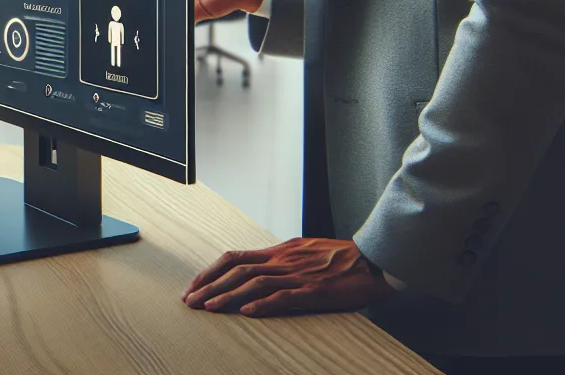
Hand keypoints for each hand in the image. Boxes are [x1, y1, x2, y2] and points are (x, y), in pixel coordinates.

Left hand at [183, 237, 396, 316]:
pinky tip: (247, 312)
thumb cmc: (342, 258)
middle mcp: (284, 260)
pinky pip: (285, 297)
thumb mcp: (305, 252)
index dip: (212, 272)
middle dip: (210, 285)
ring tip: (209, 308)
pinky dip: (264, 304)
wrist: (374, 260)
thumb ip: (282, 261)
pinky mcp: (315, 290)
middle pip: (238, 270)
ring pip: (255, 282)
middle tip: (190, 300)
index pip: (236, 258)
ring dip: (228, 295)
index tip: (195, 286)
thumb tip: (260, 270)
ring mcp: (298, 275)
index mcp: (280, 251)